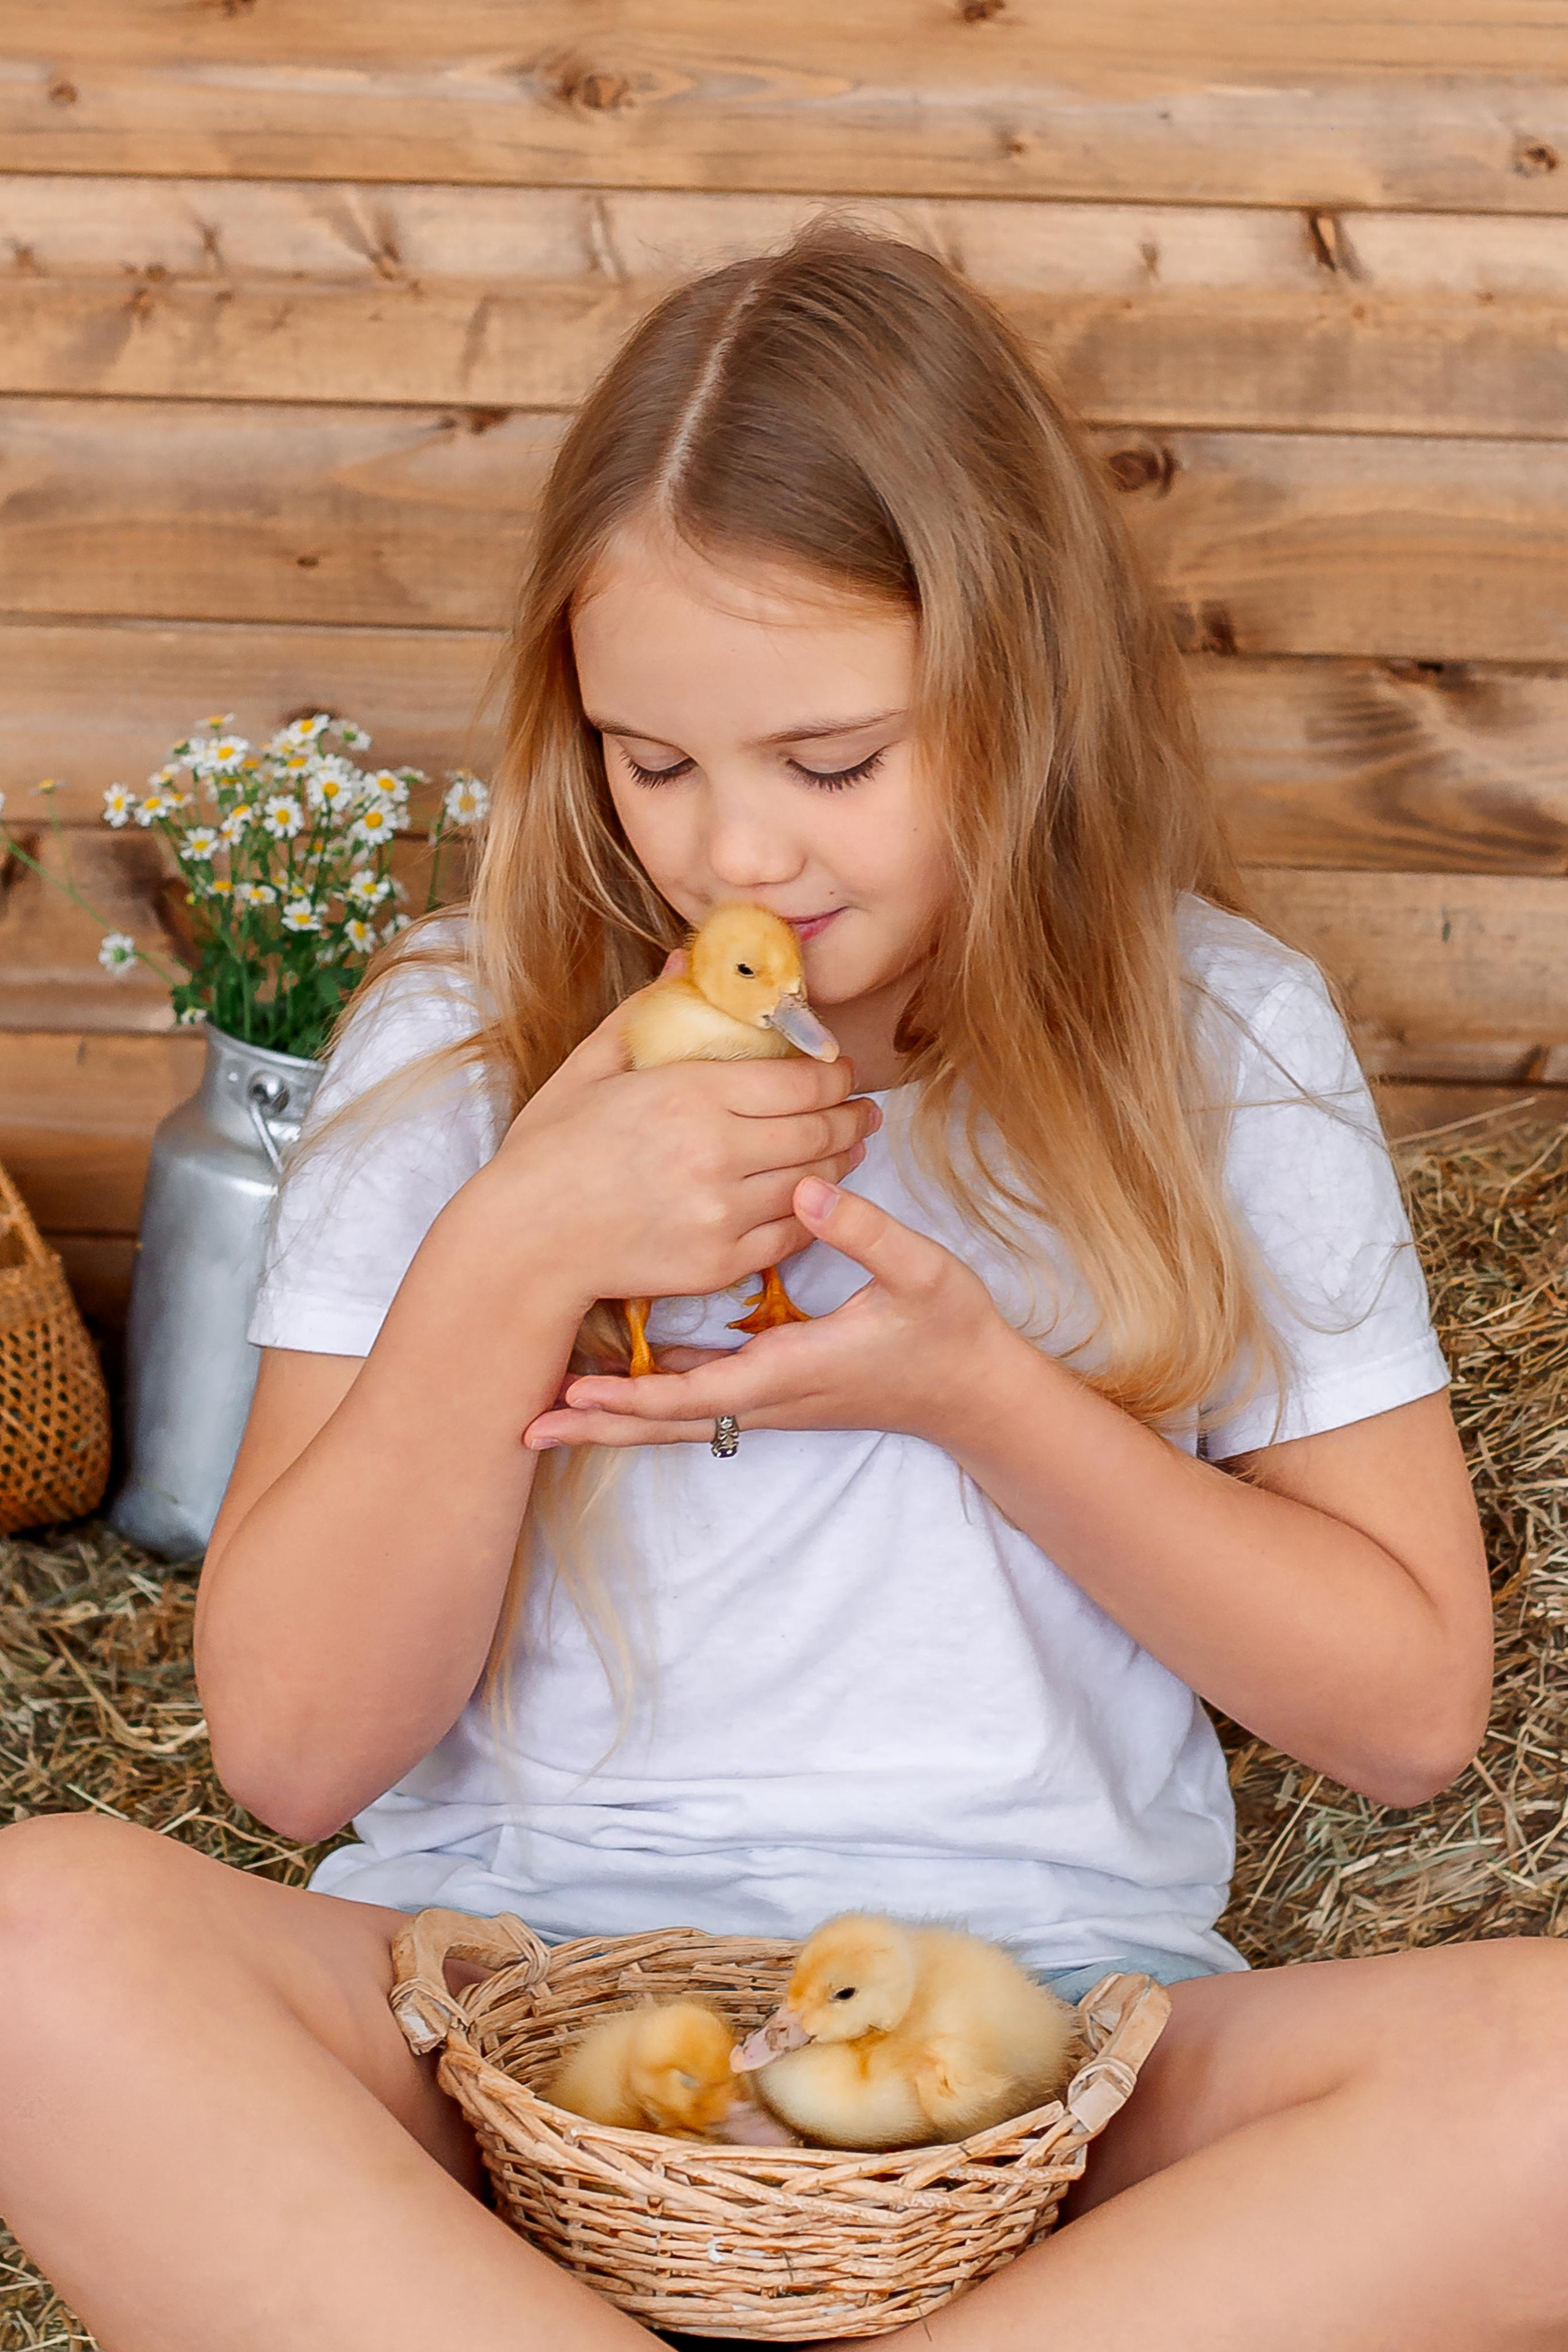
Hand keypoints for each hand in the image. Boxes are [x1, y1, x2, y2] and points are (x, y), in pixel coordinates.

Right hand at [471, 969, 880, 1314]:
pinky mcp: (720, 1263)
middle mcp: (716, 1154)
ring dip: (841, 1163)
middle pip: (819, 1132)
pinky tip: (813, 1197)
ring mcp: (721, 1214)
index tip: (841, 1070)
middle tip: (862, 1110)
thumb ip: (647, 1011)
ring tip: (849, 1149)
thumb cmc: (550, 1149)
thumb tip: (687, 959)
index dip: (836, 1075)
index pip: (801, 1082)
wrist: (523, 1241)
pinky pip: (791, 1237)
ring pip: (813, 1184)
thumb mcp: (590, 1066)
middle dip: (851, 1117)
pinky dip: (811, 1214)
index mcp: (689, 1095)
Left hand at [521, 1176, 1017, 1453]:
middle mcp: (769, 1398)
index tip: (575, 1391)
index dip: (634, 1398)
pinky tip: (616, 1382)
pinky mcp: (774, 1391)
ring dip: (616, 1418)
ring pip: (678, 1420)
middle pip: (669, 1423)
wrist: (976, 1393)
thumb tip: (806, 1190)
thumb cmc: (949, 1332)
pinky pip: (700, 1404)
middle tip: (530, 1422)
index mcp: (792, 1371)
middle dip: (600, 1426)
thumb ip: (863, 1232)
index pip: (699, 1395)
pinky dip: (652, 1402)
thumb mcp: (920, 1273)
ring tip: (549, 1409)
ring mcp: (769, 1401)